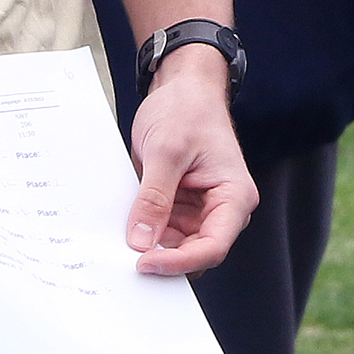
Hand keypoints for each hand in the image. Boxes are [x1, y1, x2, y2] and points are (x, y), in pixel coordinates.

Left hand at [126, 50, 256, 274]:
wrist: (182, 89)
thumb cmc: (186, 110)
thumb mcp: (166, 151)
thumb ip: (155, 198)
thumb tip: (142, 240)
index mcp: (234, 196)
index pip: (213, 247)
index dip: (180, 262)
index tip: (145, 264)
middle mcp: (222, 208)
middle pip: (195, 253)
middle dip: (163, 258)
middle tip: (125, 259)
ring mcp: (200, 209)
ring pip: (176, 247)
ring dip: (151, 247)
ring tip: (120, 241)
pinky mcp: (180, 206)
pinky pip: (163, 231)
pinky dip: (145, 232)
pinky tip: (125, 227)